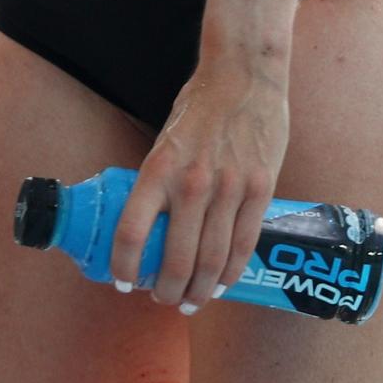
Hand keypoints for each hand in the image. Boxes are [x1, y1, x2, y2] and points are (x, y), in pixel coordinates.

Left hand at [108, 51, 291, 310]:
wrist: (244, 79)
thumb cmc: (197, 110)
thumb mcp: (164, 142)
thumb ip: (160, 181)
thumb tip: (151, 222)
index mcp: (157, 169)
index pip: (132, 231)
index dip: (125, 265)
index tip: (122, 283)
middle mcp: (191, 184)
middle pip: (176, 257)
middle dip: (167, 289)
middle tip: (162, 301)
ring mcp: (229, 189)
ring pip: (212, 258)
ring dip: (199, 290)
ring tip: (191, 303)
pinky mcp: (260, 191)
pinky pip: (243, 243)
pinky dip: (230, 271)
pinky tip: (221, 285)